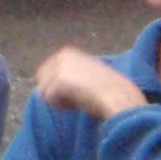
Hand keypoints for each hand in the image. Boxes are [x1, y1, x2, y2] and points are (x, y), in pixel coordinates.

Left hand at [34, 46, 148, 121]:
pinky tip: (77, 103)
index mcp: (67, 53)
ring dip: (60, 101)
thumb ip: (71, 75)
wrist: (118, 96)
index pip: (45, 74)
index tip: (76, 92)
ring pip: (44, 93)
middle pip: (41, 83)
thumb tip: (54, 87)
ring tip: (79, 100)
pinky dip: (62, 106)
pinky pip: (49, 100)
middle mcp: (62, 56)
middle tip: (76, 98)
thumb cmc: (109, 90)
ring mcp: (60, 67)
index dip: (57, 89)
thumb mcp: (88, 74)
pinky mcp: (59, 80)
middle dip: (54, 94)